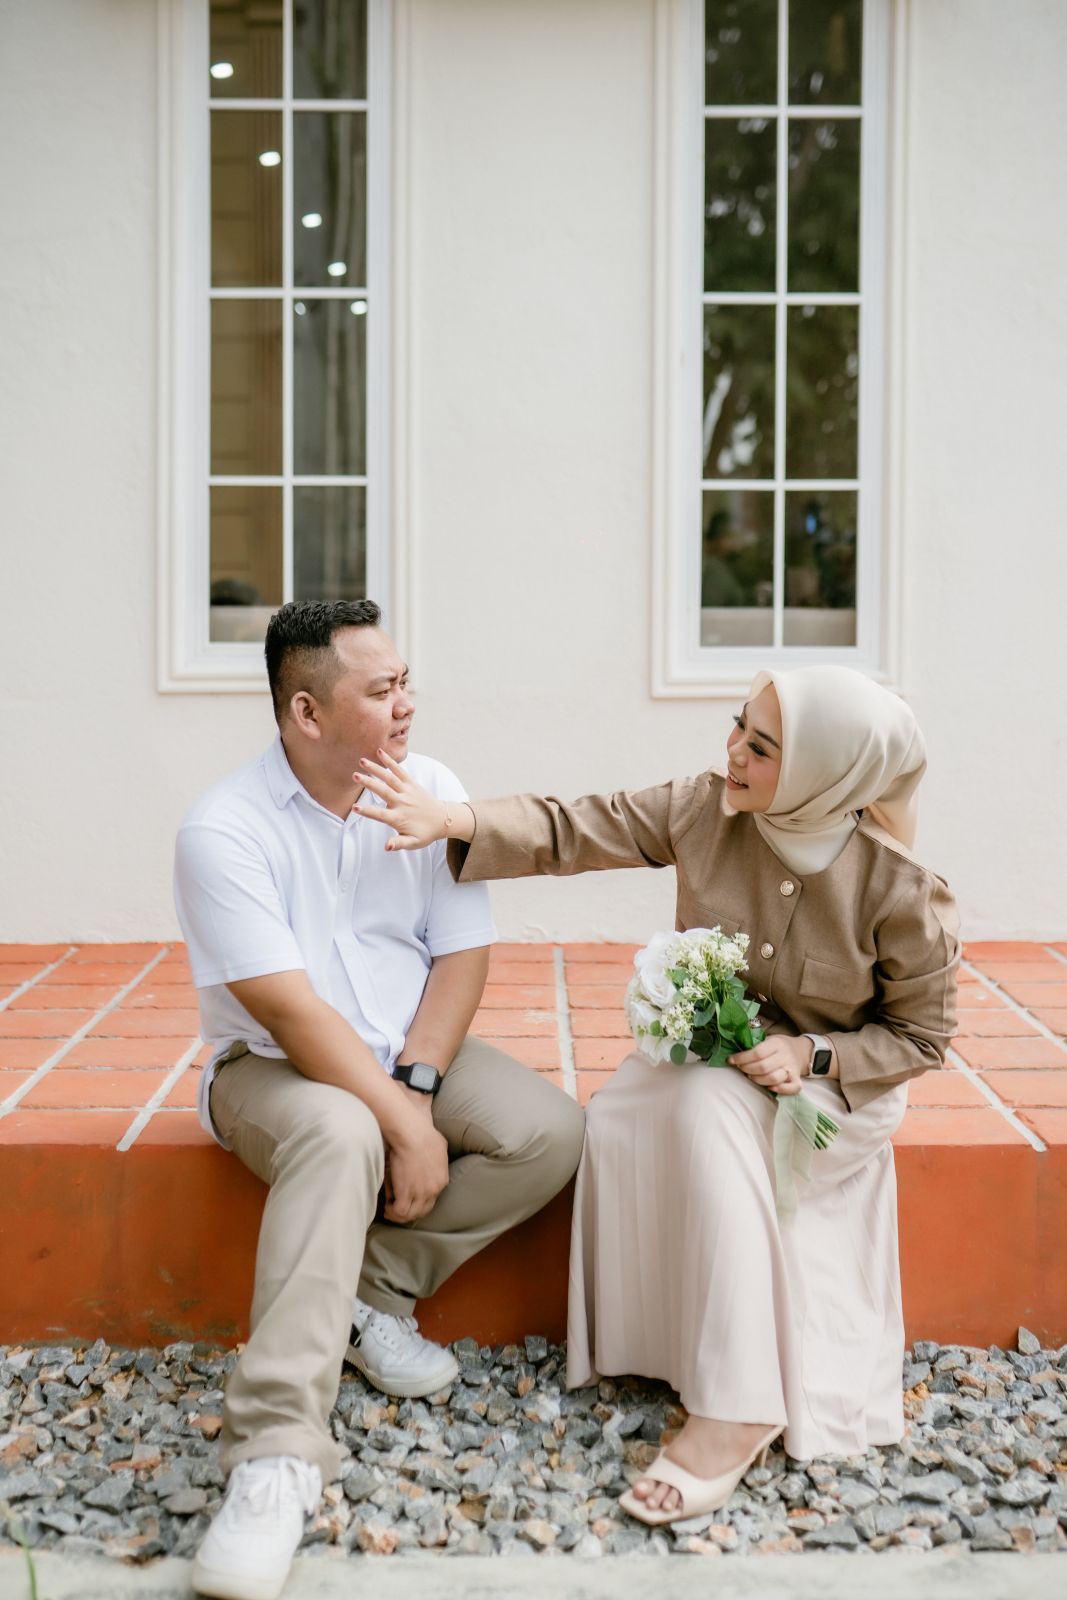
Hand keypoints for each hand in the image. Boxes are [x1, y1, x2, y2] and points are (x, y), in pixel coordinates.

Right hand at [352, 749, 472, 850]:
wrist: (443, 819)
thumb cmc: (425, 833)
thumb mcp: (413, 843)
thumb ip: (399, 843)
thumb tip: (386, 847)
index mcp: (399, 818)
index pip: (381, 815)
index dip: (368, 811)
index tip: (354, 807)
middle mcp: (402, 802)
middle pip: (384, 791)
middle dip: (369, 783)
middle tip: (354, 776)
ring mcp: (407, 791)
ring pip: (390, 778)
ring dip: (376, 769)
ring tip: (362, 760)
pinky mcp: (411, 784)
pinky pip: (400, 771)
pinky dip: (390, 761)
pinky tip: (379, 752)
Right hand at [382, 1097, 448, 1221]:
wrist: (412, 1134)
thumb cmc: (422, 1133)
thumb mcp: (438, 1147)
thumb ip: (437, 1158)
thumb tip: (432, 1157)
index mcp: (442, 1180)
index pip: (431, 1200)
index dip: (419, 1202)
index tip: (409, 1200)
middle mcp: (433, 1190)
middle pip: (422, 1211)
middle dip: (410, 1212)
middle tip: (398, 1209)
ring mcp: (420, 1193)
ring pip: (410, 1214)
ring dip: (399, 1214)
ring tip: (390, 1209)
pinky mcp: (406, 1193)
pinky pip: (399, 1211)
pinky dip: (392, 1211)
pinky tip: (387, 1206)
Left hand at [727, 1034, 810, 1095]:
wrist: (799, 1050)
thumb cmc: (778, 1046)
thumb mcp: (767, 1039)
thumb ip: (754, 1044)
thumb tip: (734, 1053)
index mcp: (776, 1043)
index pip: (757, 1052)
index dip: (741, 1058)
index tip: (730, 1060)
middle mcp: (785, 1056)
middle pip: (763, 1067)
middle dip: (747, 1069)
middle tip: (740, 1069)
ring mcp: (792, 1069)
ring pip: (773, 1078)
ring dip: (758, 1080)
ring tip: (750, 1076)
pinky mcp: (797, 1080)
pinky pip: (792, 1088)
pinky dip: (780, 1090)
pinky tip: (769, 1088)